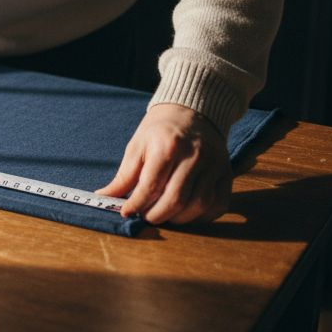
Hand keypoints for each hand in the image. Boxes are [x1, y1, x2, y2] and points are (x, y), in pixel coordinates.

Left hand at [96, 103, 231, 224]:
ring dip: (179, 219)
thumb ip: (124, 175)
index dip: (136, 204)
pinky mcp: (227, 173)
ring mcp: (214, 165)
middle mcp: (194, 156)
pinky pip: (219, 204)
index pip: (151, 185)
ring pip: (199, 205)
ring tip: (164, 216)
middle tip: (145, 218)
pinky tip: (185, 214)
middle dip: (157, 215)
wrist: (191, 112)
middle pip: (177, 199)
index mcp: (168, 146)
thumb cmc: (159, 131)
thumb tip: (104, 197)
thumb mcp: (137, 146)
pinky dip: (202, 216)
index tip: (126, 213)